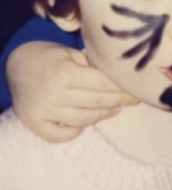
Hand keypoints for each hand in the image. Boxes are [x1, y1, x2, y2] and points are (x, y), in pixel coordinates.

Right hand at [6, 42, 137, 141]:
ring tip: (115, 109)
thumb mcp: (72, 53)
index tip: (136, 91)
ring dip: (102, 116)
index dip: (122, 89)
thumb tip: (119, 79)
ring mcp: (44, 111)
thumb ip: (92, 66)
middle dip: (118, 102)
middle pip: (96, 102)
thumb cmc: (51, 56)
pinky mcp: (34, 123)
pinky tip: (86, 124)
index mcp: (66, 73)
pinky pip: (59, 135)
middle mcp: (55, 94)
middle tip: (133, 100)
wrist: (17, 64)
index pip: (102, 84)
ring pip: (82, 120)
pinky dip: (74, 132)